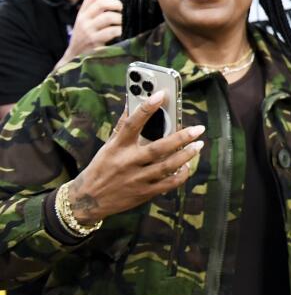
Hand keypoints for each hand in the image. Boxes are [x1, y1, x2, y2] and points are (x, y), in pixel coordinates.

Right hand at [60, 0, 123, 66]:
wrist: (73, 58)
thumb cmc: (84, 39)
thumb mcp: (86, 24)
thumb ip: (96, 13)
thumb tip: (116, 1)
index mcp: (81, 14)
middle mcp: (83, 20)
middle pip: (102, 4)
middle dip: (116, 4)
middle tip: (123, 9)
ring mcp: (88, 30)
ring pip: (109, 17)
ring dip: (121, 19)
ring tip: (123, 23)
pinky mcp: (94, 41)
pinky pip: (112, 31)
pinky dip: (121, 30)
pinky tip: (122, 32)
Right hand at [69, 93, 204, 225]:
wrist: (88, 200)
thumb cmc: (101, 168)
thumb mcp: (108, 146)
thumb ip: (122, 126)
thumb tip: (132, 102)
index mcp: (117, 147)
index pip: (132, 123)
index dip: (146, 108)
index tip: (161, 94)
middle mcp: (127, 162)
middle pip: (158, 148)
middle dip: (181, 138)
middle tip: (199, 129)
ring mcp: (136, 179)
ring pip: (167, 166)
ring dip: (186, 155)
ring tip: (199, 145)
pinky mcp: (143, 193)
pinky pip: (168, 184)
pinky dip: (181, 175)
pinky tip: (187, 166)